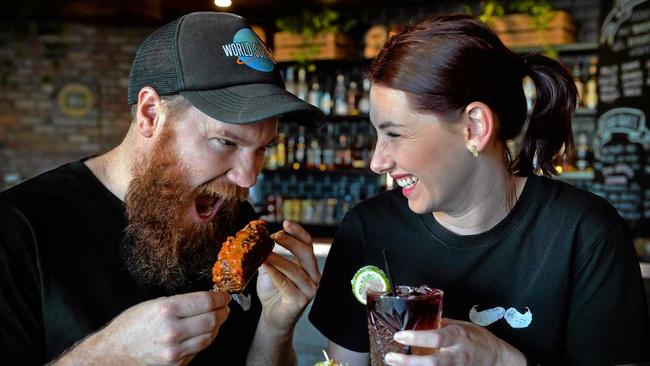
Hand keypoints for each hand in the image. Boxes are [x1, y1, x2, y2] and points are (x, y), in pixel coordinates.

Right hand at [62, 291, 230, 364]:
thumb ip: (182, 302)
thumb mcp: (154, 304)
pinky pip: (198, 349)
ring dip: (217, 327)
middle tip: (224, 307)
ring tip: (216, 319)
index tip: (224, 296)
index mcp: (167, 309)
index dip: (220, 298)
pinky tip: (202, 332)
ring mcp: (175, 350)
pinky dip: (205, 339)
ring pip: (209, 337)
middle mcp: (172, 330)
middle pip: (212, 320)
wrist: (114, 352)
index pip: (206, 301)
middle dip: (223, 312)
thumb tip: (208, 300)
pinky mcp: (176, 364)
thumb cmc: (132, 324)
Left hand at [256, 220, 320, 333]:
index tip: (286, 223)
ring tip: (263, 252)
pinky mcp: (300, 301)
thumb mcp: (270, 267)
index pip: (308, 244)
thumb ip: (268, 254)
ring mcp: (309, 290)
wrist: (272, 316)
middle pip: (306, 253)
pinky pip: (286, 284)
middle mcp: (314, 276)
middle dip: (291, 242)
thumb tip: (258, 237)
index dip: (298, 232)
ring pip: (295, 270)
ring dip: (278, 259)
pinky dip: (274, 273)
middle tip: (275, 236)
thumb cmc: (273, 290)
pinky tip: (264, 266)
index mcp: (309, 265)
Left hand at [385, 318, 525, 365]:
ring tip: (393, 362)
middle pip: (431, 363)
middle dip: (408, 362)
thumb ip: (441, 324)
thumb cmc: (477, 339)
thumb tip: (421, 319)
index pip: (435, 338)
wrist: (496, 358)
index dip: (416, 338)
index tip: (399, 336)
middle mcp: (456, 355)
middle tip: (391, 357)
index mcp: (457, 337)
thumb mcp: (461, 325)